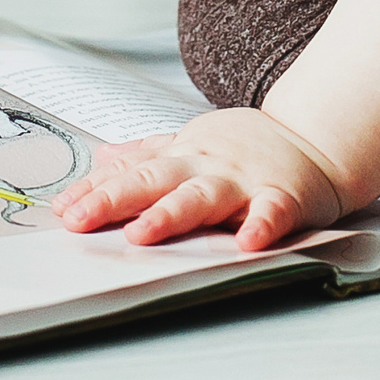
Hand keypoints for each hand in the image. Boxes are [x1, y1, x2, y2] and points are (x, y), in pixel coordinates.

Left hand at [52, 108, 347, 250]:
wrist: (316, 137)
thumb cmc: (247, 147)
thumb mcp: (191, 142)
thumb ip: (146, 154)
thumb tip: (98, 159)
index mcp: (182, 157)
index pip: (130, 173)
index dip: (95, 191)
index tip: (63, 210)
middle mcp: (205, 166)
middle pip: (154, 181)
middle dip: (113, 199)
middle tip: (79, 220)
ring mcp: (242, 180)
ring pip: (202, 196)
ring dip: (171, 214)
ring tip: (141, 233)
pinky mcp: (283, 195)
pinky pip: (271, 212)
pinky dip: (260, 225)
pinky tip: (246, 243)